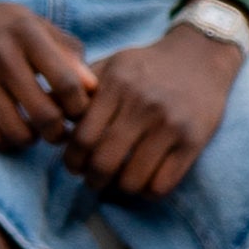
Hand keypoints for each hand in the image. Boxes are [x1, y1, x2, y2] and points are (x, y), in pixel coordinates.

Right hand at [0, 0, 94, 153]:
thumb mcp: (34, 25)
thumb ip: (68, 52)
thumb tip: (94, 89)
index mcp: (26, 33)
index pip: (69, 84)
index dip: (81, 107)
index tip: (79, 111)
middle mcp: (0, 55)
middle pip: (46, 116)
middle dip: (60, 132)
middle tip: (61, 130)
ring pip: (19, 134)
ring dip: (34, 140)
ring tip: (36, 130)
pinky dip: (9, 141)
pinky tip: (12, 129)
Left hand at [65, 22, 239, 199]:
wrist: (202, 56)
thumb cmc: (148, 65)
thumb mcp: (112, 64)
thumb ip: (81, 88)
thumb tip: (46, 111)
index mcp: (118, 85)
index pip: (83, 138)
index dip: (72, 160)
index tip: (75, 165)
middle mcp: (144, 105)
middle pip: (104, 163)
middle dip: (92, 180)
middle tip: (92, 179)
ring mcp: (170, 125)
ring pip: (132, 180)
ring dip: (119, 189)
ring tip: (117, 183)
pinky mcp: (193, 142)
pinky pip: (162, 185)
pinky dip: (147, 191)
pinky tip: (144, 181)